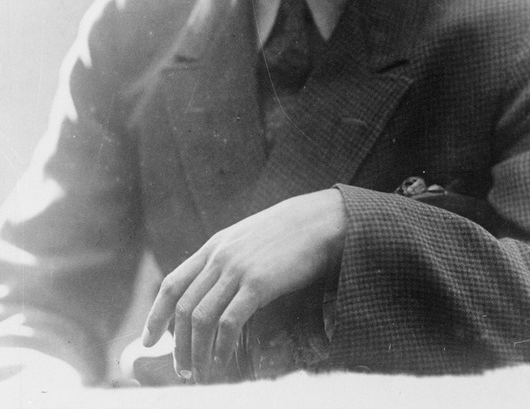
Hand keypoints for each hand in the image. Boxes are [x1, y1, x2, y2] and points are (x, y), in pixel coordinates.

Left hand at [142, 189, 345, 382]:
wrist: (318, 220)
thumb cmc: (287, 232)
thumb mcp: (247, 238)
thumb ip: (228, 258)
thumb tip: (214, 287)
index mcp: (214, 246)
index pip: (172, 283)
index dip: (155, 315)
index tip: (148, 340)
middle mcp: (219, 257)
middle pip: (183, 306)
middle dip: (177, 344)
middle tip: (182, 369)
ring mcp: (238, 270)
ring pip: (201, 318)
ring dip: (197, 351)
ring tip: (200, 373)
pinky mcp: (259, 283)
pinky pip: (230, 322)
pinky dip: (222, 346)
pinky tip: (223, 361)